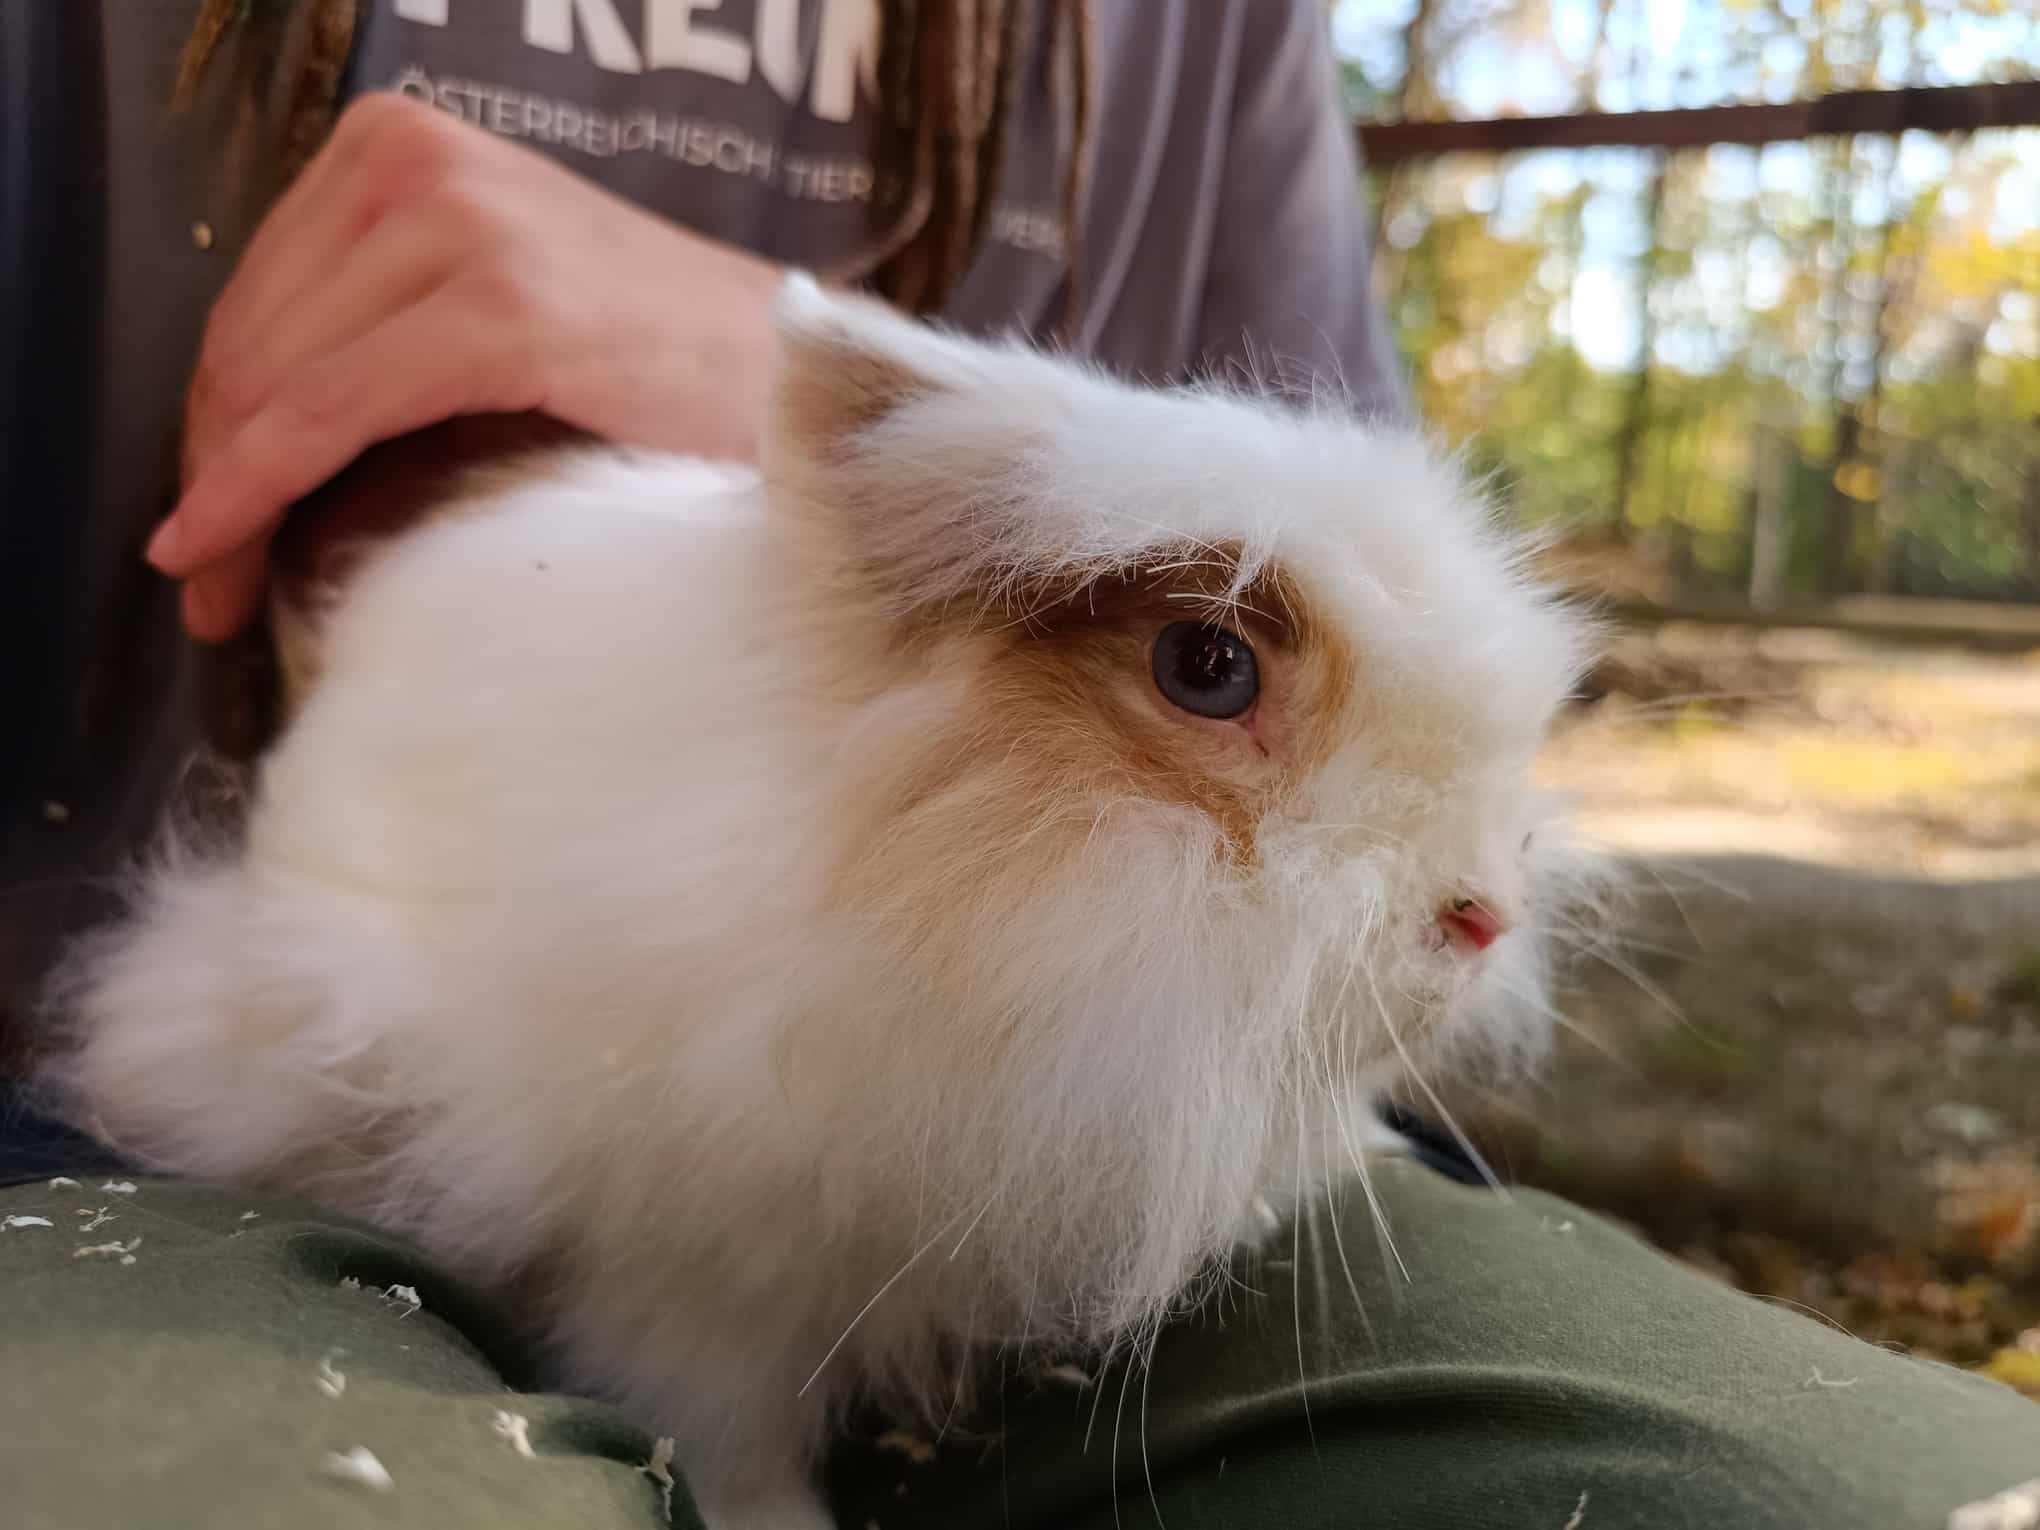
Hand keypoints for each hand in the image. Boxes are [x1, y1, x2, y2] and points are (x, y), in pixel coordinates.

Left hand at [151, 90, 783, 640]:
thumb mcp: (496, 311)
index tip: (193, 525)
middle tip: (198, 582)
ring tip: (218, 588)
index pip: (256, 301)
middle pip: (249, 339)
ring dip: (224, 494)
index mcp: (407, 146)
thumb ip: (384, 334)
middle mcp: (421, 161)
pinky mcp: (500, 305)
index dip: (207, 421)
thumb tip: (247, 444)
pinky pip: (329, 408)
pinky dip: (257, 483)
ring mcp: (463, 225)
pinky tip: (221, 543)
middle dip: (208, 469)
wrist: (804, 384)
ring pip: (272, 377)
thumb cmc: (663, 374)